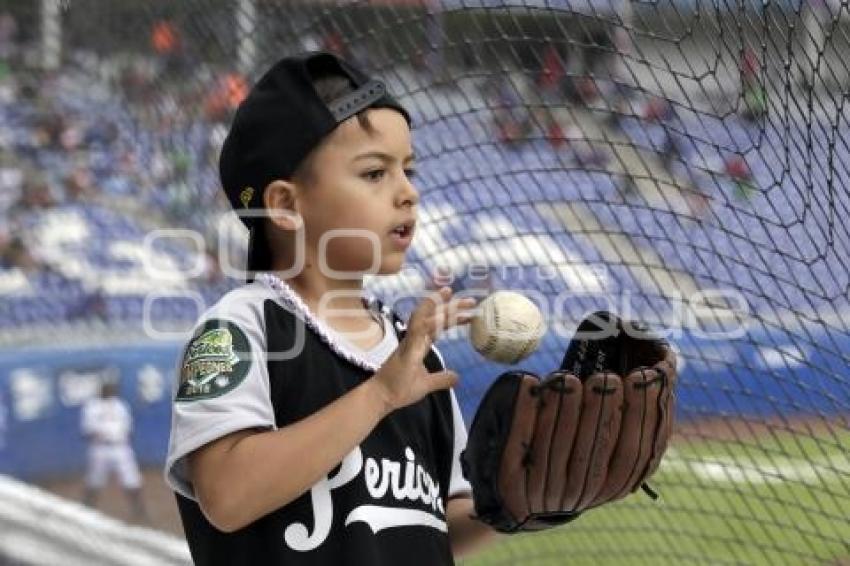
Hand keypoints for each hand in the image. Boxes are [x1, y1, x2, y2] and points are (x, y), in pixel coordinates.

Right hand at [371, 287, 475, 414]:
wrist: (381, 397)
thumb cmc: (398, 389)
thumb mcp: (426, 384)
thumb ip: (441, 379)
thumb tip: (456, 376)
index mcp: (417, 344)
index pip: (436, 326)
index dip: (450, 317)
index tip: (467, 311)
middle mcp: (413, 339)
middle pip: (432, 317)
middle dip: (450, 307)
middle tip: (471, 301)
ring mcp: (409, 343)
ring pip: (424, 318)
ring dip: (438, 307)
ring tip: (450, 294)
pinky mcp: (407, 351)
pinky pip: (417, 332)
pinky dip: (429, 322)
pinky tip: (441, 317)